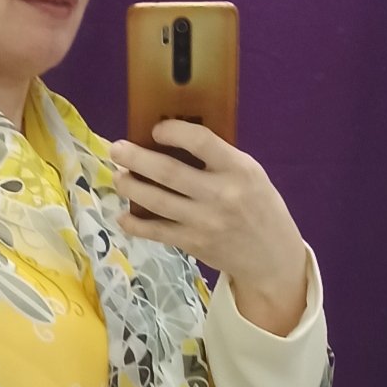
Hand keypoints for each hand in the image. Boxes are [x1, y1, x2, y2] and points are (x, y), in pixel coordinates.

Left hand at [110, 123, 308, 334]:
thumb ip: (218, 158)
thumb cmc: (258, 206)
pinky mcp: (193, 243)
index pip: (201, 141)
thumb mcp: (249, 173)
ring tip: (118, 177)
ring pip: (157, 201)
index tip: (156, 130)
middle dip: (136, 158)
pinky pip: (157, 232)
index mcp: (238, 169)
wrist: (270, 256)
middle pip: (169, 172)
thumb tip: (172, 140)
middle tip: (116, 149)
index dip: (173, 132)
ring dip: (131, 187)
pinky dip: (135, 225)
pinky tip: (123, 216)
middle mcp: (221, 194)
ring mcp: (204, 222)